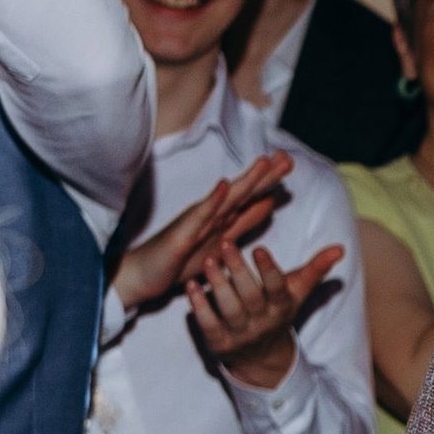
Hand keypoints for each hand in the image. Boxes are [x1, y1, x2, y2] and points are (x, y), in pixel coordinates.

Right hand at [110, 153, 291, 312]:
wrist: (143, 275)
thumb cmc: (180, 260)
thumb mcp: (223, 242)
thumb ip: (245, 222)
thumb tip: (269, 203)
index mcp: (223, 219)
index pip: (250, 196)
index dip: (270, 180)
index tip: (289, 162)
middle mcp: (211, 215)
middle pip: (243, 192)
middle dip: (265, 176)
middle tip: (286, 158)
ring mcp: (196, 222)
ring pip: (226, 199)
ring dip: (245, 181)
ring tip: (263, 163)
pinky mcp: (182, 234)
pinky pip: (199, 217)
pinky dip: (213, 200)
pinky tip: (224, 186)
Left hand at [189, 237, 341, 390]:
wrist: (261, 358)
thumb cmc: (277, 312)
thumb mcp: (297, 293)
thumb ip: (315, 269)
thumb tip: (340, 248)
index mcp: (281, 307)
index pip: (276, 287)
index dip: (268, 269)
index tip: (259, 247)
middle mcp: (262, 322)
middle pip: (250, 296)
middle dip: (238, 270)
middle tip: (226, 243)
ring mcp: (240, 334)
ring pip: (229, 310)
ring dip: (217, 285)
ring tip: (207, 261)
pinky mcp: (219, 343)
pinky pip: (208, 325)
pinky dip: (199, 306)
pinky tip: (190, 286)